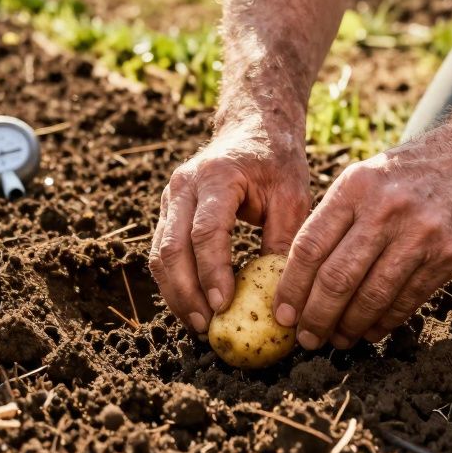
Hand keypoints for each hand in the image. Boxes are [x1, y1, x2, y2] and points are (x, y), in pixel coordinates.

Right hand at [150, 122, 309, 333]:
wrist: (252, 127)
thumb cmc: (276, 161)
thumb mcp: (292, 195)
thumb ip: (283, 239)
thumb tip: (280, 294)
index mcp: (217, 176)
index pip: (206, 231)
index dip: (212, 272)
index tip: (223, 305)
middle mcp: (184, 185)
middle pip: (172, 247)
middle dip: (186, 292)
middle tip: (206, 326)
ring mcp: (171, 197)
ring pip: (159, 253)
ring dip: (175, 292)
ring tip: (197, 324)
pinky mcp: (168, 210)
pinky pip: (162, 251)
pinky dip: (173, 281)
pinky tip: (191, 305)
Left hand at [273, 122, 451, 349]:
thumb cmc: (410, 170)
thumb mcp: (366, 176)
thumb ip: (335, 217)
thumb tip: (298, 275)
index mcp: (356, 185)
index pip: (310, 246)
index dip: (291, 287)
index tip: (282, 313)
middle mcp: (386, 208)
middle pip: (338, 278)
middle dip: (316, 317)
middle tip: (306, 339)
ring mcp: (421, 233)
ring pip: (372, 296)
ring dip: (349, 327)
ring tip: (336, 340)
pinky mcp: (449, 255)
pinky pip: (407, 300)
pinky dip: (383, 322)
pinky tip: (369, 331)